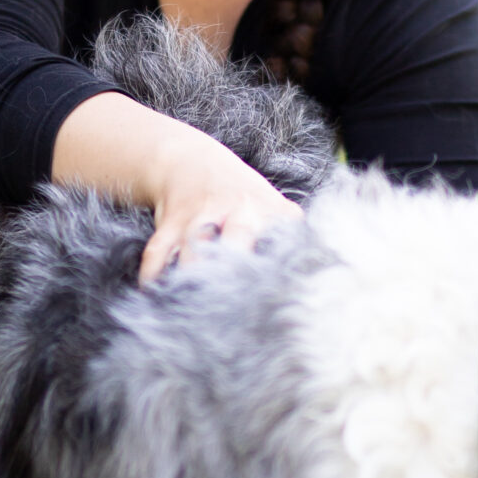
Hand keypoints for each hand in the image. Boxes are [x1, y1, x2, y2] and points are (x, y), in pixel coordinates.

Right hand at [51, 91, 303, 287]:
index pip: (283, 240)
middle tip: (237, 315)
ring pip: (194, 249)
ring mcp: (201, 215)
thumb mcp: (273, 208)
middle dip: (235, 270)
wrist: (190, 162)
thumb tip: (324, 275)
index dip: (283, 271)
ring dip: (191, 279)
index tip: (286, 306)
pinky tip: (154, 298)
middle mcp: (237, 211)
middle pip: (237, 240)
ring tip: (191, 312)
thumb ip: (293, 239)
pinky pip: (158, 252)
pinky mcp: (170, 222)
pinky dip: (153, 276)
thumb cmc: (242, 198)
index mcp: (269, 211)